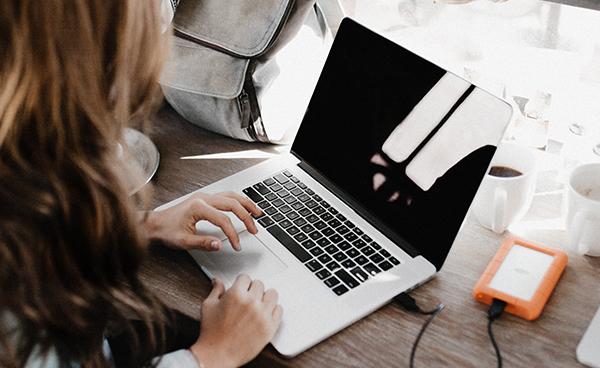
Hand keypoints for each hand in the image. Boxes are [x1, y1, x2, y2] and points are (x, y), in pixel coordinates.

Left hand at [144, 192, 261, 250]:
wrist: (155, 223)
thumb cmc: (166, 231)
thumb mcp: (183, 241)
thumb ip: (203, 243)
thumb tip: (220, 245)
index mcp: (198, 207)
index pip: (223, 220)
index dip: (233, 234)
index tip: (236, 245)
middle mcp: (203, 198)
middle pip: (232, 204)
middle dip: (246, 217)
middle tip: (255, 229)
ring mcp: (204, 196)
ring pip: (231, 196)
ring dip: (246, 204)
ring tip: (258, 213)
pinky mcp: (205, 198)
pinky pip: (226, 196)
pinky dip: (238, 201)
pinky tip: (244, 206)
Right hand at [190, 276, 282, 367]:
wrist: (218, 355)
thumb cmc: (212, 333)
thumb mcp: (209, 306)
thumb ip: (216, 290)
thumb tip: (217, 281)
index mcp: (236, 295)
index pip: (245, 277)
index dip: (241, 283)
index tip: (241, 287)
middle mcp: (251, 303)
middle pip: (259, 284)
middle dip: (252, 289)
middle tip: (247, 298)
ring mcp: (263, 315)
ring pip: (272, 294)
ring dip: (265, 297)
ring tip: (258, 304)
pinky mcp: (270, 327)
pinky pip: (279, 310)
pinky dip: (273, 310)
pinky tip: (265, 313)